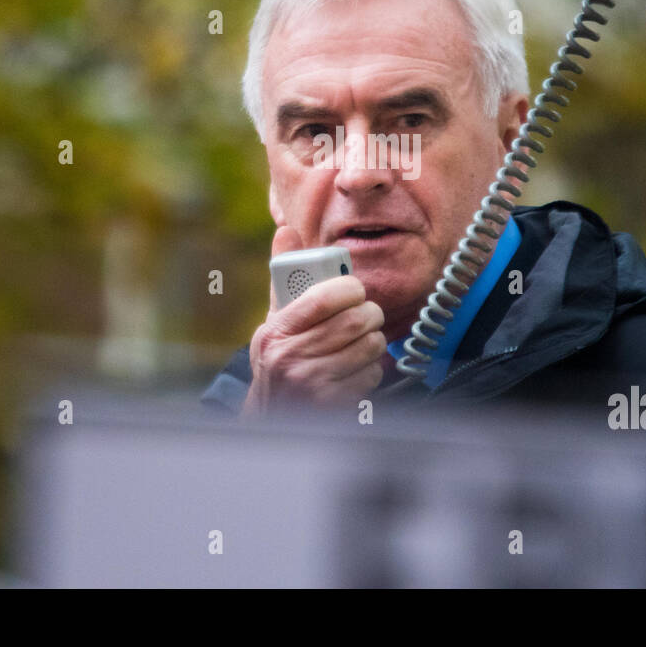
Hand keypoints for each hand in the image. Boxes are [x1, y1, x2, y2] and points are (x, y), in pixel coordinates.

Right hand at [241, 226, 385, 416]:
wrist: (271, 416)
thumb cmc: (279, 359)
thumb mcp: (274, 321)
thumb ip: (285, 278)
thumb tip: (286, 230)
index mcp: (276, 331)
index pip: (323, 298)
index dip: (350, 288)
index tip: (354, 290)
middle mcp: (289, 358)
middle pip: (354, 322)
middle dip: (369, 314)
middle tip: (367, 315)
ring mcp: (311, 384)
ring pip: (369, 347)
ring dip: (374, 342)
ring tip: (362, 341)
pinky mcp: (331, 405)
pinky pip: (371, 375)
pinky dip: (371, 370)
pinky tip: (356, 369)